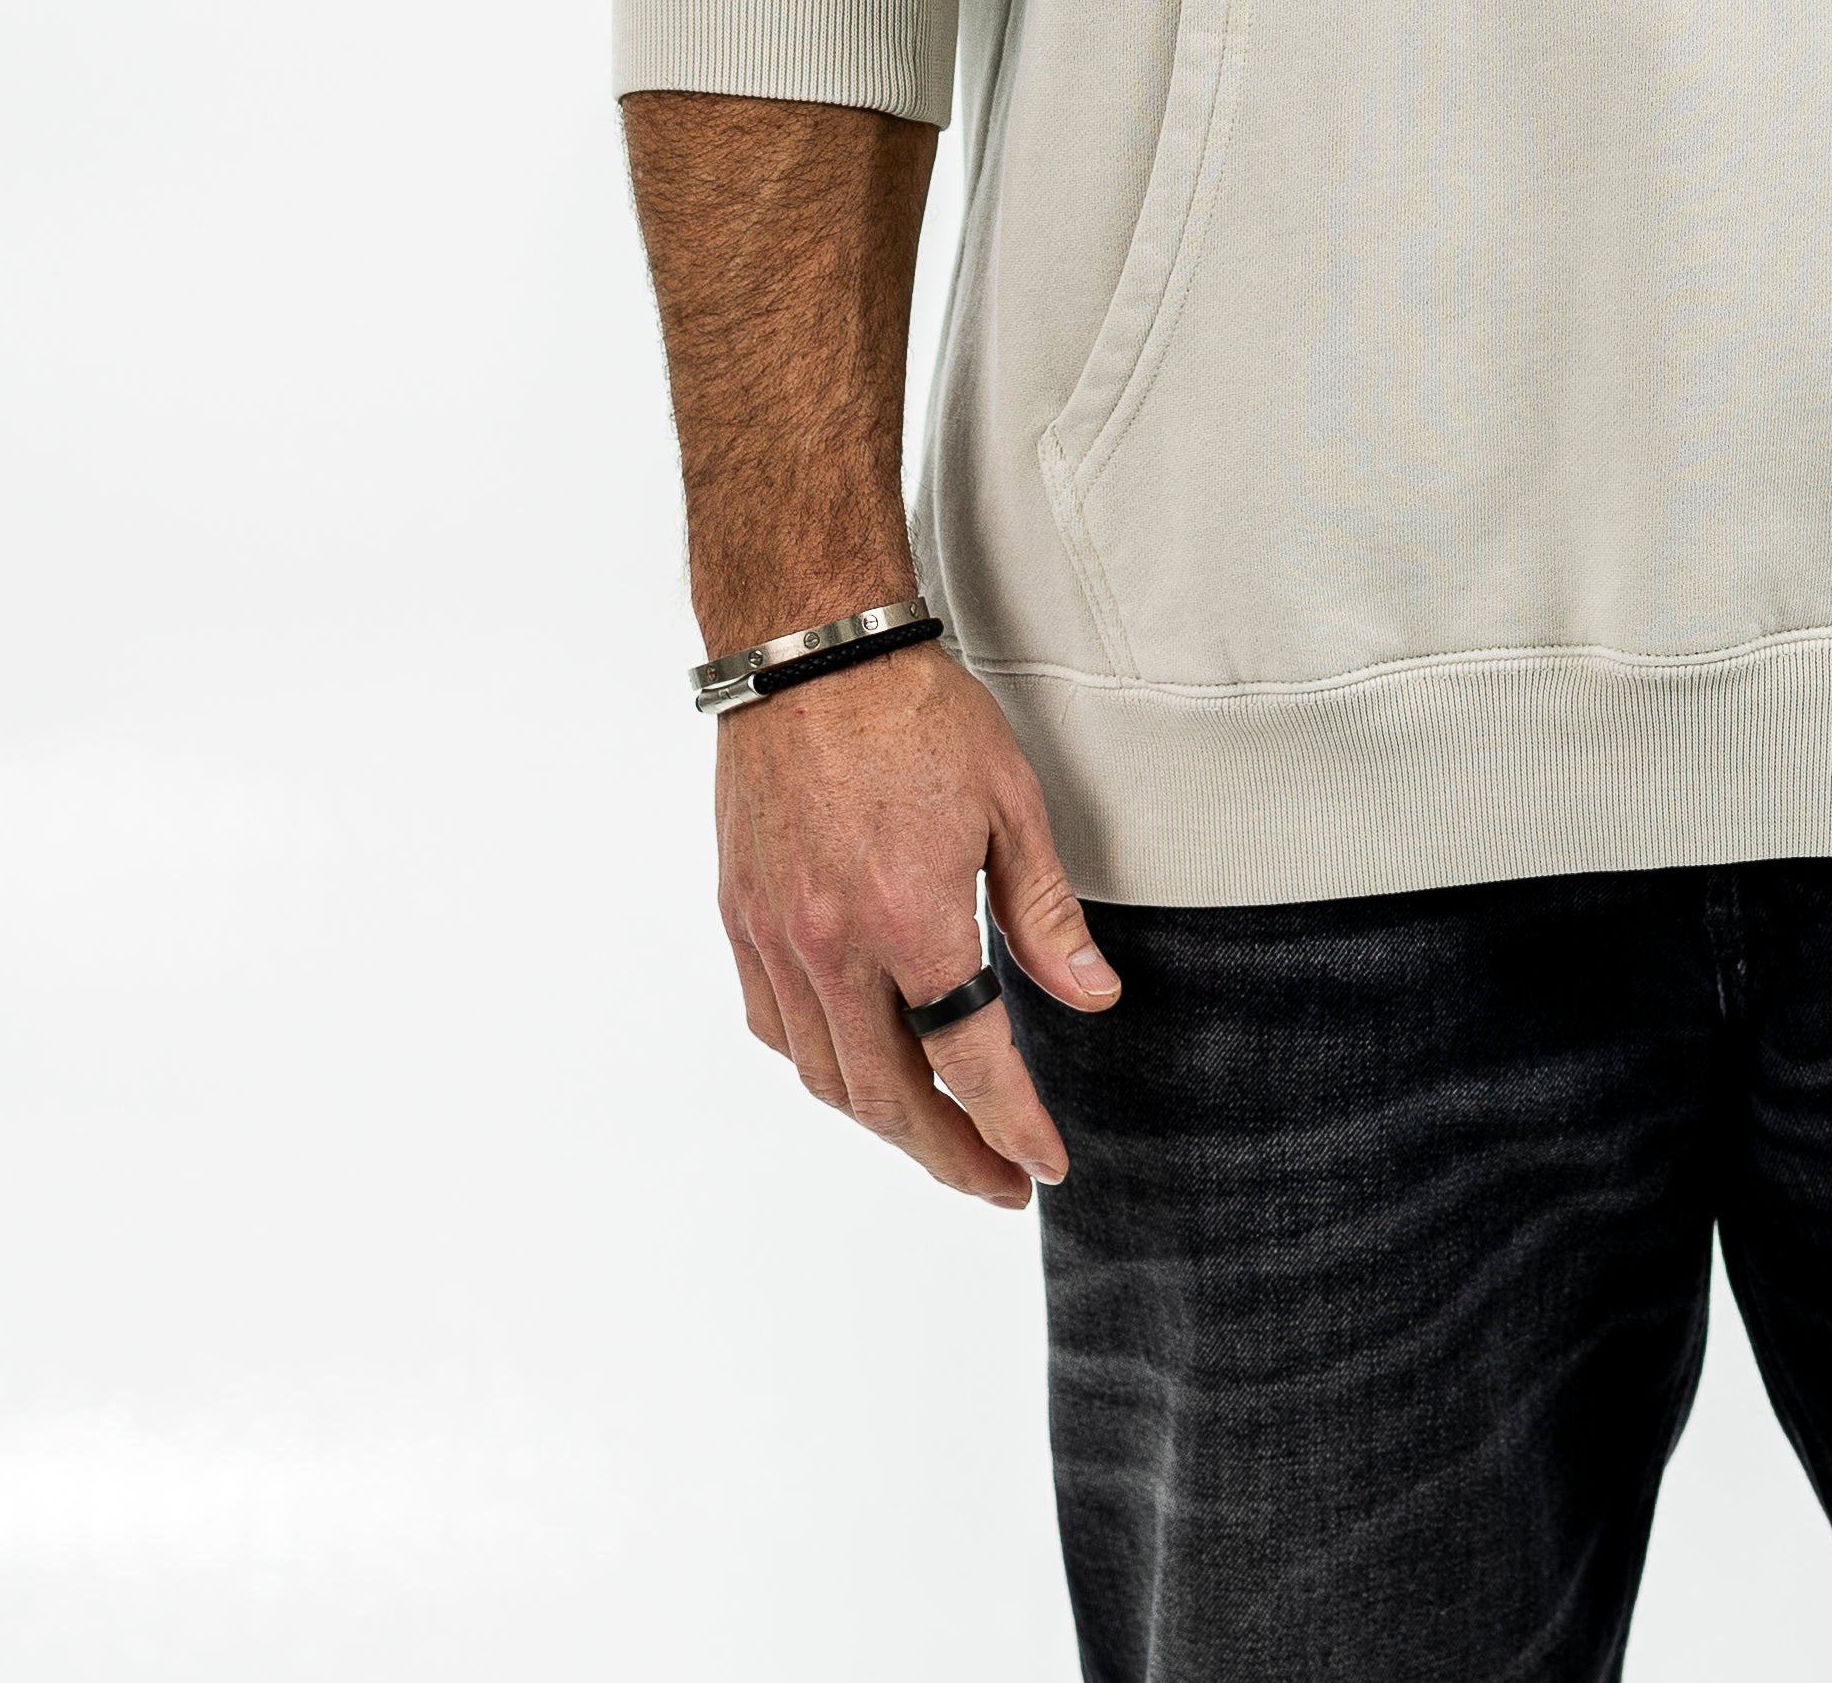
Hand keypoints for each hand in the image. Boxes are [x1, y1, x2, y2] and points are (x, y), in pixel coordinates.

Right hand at [715, 638, 1120, 1204]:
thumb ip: (1045, 913)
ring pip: (826, 1076)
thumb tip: (1090, 999)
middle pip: (890, 1097)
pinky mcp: (741, 920)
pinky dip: (822, 1064)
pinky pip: (777, 1028)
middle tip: (996, 1181)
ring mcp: (777, 938)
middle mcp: (833, 946)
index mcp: (910, 918)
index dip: (1012, 1126)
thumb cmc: (917, 712)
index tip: (1044, 1166)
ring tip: (939, 1134)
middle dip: (949, 1155)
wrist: (809, 650)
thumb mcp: (1010, 802)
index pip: (970, 1063)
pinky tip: (860, 1062)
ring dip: (885, 1120)